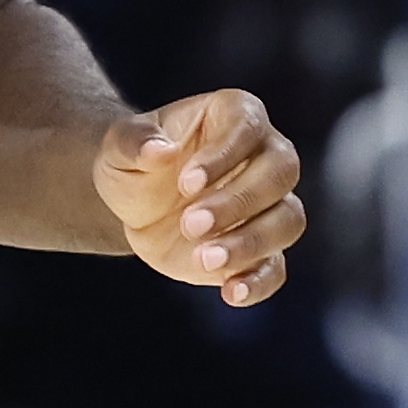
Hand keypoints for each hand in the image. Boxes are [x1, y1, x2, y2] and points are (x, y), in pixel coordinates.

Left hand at [95, 89, 304, 306]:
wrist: (135, 203)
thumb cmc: (135, 160)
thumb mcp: (119, 145)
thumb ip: (134, 141)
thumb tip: (158, 150)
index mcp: (236, 116)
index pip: (248, 127)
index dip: (223, 155)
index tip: (185, 182)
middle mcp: (266, 156)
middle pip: (280, 173)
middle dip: (238, 201)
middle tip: (189, 223)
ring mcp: (269, 205)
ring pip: (288, 220)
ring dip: (250, 243)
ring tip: (203, 258)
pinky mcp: (261, 250)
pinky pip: (277, 268)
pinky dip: (259, 282)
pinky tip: (231, 292)